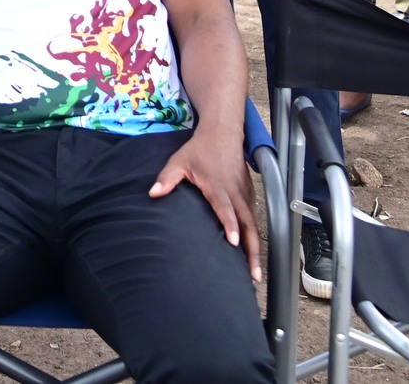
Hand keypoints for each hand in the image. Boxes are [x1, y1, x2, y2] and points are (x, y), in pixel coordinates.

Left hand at [150, 127, 261, 282]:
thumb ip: (167, 178)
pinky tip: (254, 254)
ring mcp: (245, 194)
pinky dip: (256, 237)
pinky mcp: (250, 195)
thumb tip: (152, 194)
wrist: (223, 133)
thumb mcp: (179, 160)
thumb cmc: (199, 150)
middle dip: (251, 250)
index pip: (225, 208)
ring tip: (255, 273)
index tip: (234, 243)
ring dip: (256, 248)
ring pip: (254, 224)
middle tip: (253, 274)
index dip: (230, 225)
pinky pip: (254, 219)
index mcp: (218, 186)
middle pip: (248, 224)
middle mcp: (235, 192)